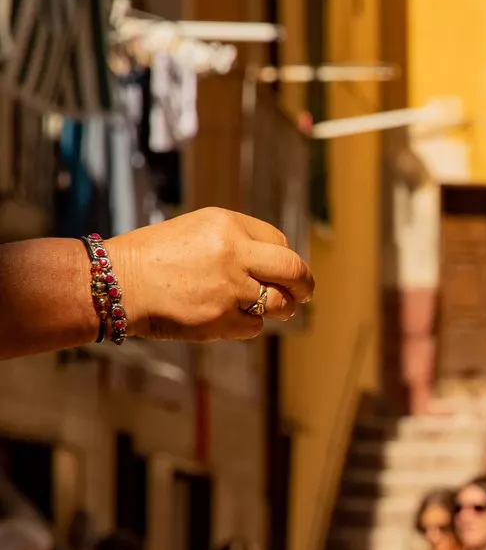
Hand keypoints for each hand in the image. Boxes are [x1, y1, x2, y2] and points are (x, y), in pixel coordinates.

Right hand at [106, 208, 312, 340]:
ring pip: (279, 302)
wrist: (114, 283)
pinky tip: (224, 317)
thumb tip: (278, 267)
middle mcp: (234, 251)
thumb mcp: (196, 233)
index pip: (279, 241)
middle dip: (304, 284)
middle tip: (305, 293)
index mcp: (227, 223)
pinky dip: (246, 324)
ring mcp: (230, 287)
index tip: (284, 270)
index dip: (283, 258)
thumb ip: (236, 244)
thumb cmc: (151, 259)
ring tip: (272, 309)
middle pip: (293, 268)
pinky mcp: (223, 317)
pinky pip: (254, 325)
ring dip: (279, 308)